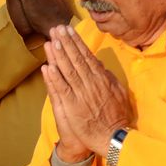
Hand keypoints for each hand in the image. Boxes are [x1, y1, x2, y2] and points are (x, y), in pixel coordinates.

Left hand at [41, 25, 132, 162]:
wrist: (112, 137)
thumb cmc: (116, 116)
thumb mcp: (118, 92)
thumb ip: (108, 77)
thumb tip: (99, 64)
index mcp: (102, 79)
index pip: (86, 56)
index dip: (76, 43)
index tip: (68, 31)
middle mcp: (91, 84)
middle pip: (76, 60)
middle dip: (65, 43)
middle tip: (56, 28)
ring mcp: (81, 95)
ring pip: (68, 71)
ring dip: (58, 56)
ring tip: (50, 41)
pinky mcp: (72, 107)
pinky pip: (62, 90)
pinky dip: (54, 78)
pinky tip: (47, 67)